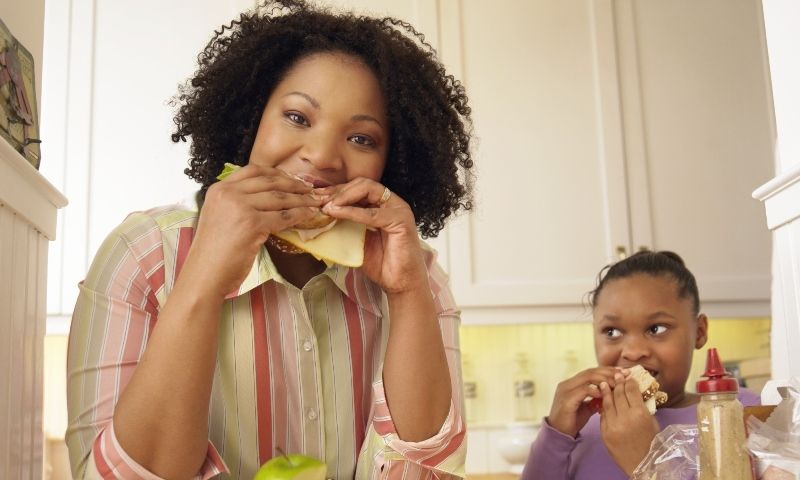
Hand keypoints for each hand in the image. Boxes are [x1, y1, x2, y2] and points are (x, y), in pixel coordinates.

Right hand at [186, 164, 322, 297]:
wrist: (204, 274)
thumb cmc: (212, 253)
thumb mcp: (219, 217)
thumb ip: (236, 203)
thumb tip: (265, 199)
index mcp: (219, 189)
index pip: (253, 170)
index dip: (276, 173)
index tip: (291, 178)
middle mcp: (228, 193)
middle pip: (269, 181)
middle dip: (293, 184)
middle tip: (309, 189)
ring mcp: (240, 207)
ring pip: (279, 198)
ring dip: (301, 199)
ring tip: (314, 202)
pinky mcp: (252, 223)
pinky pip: (283, 216)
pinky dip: (299, 215)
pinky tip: (309, 215)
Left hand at [318, 178, 425, 292]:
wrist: (400, 283)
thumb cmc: (382, 264)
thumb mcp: (357, 240)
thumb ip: (345, 226)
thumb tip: (321, 218)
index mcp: (383, 205)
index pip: (358, 188)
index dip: (337, 190)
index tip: (317, 197)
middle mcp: (392, 203)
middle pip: (362, 184)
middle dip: (338, 190)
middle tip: (319, 200)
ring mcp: (398, 210)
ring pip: (368, 190)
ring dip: (344, 196)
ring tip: (327, 206)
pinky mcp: (401, 221)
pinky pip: (372, 213)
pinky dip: (353, 212)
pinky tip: (338, 213)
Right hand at [547, 367, 621, 437]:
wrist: (559, 434)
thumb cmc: (572, 421)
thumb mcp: (587, 408)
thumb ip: (596, 399)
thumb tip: (611, 393)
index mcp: (571, 384)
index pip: (591, 372)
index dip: (607, 371)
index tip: (623, 373)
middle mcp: (567, 384)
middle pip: (590, 371)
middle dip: (608, 372)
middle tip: (623, 375)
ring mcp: (565, 390)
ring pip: (587, 377)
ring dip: (604, 379)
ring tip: (617, 383)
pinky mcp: (566, 399)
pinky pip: (583, 390)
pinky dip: (595, 390)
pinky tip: (604, 394)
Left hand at [599, 373, 659, 474]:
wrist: (642, 464)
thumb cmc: (651, 442)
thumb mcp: (652, 422)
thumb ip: (643, 406)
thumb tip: (636, 391)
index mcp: (640, 414)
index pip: (631, 391)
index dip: (628, 382)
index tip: (627, 377)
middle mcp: (626, 418)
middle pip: (619, 394)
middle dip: (617, 383)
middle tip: (615, 376)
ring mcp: (614, 426)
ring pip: (608, 403)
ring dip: (606, 391)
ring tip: (605, 383)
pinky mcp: (605, 433)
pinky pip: (603, 415)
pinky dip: (603, 406)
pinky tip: (603, 400)